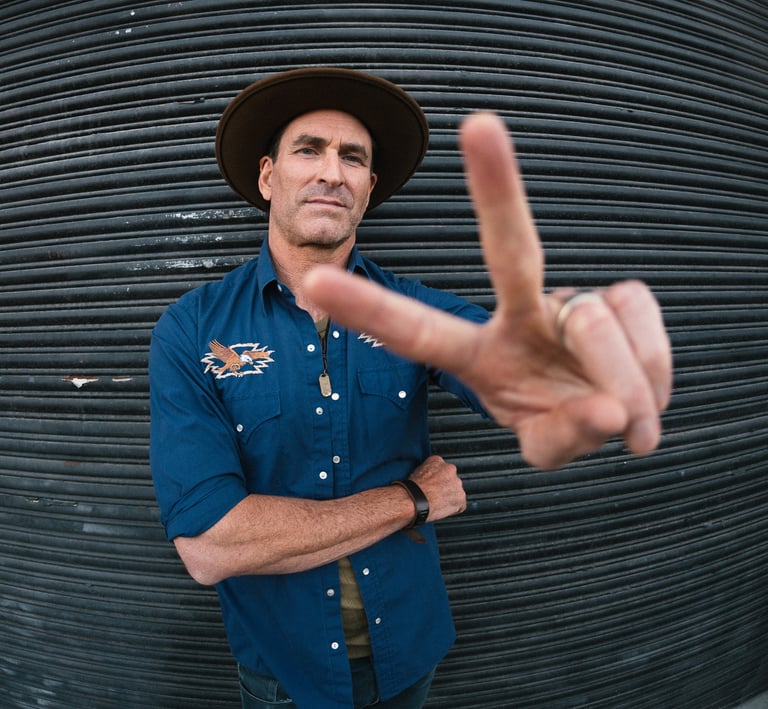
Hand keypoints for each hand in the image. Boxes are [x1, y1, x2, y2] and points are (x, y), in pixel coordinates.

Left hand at [304, 112, 672, 468]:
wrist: (615, 415)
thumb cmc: (558, 421)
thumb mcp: (545, 446)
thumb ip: (562, 438)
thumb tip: (609, 411)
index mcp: (475, 356)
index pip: (417, 330)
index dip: (369, 310)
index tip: (315, 280)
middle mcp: (518, 316)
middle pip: (509, 250)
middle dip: (496, 190)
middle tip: (481, 124)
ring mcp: (569, 303)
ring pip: (594, 322)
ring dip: (624, 381)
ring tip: (630, 424)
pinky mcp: (621, 294)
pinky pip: (639, 320)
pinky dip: (652, 367)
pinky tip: (644, 389)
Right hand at [409, 455, 465, 521]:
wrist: (414, 500)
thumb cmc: (412, 489)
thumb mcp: (416, 472)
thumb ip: (427, 472)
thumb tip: (428, 479)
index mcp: (437, 461)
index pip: (442, 469)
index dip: (438, 479)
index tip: (434, 485)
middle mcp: (450, 469)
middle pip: (451, 479)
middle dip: (446, 487)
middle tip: (436, 495)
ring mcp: (457, 484)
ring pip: (456, 492)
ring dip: (450, 497)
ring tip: (437, 503)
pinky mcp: (461, 498)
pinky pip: (460, 505)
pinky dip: (453, 509)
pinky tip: (442, 509)